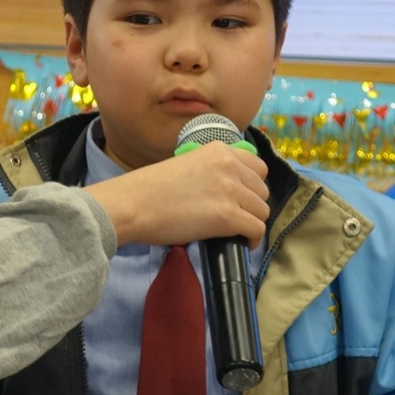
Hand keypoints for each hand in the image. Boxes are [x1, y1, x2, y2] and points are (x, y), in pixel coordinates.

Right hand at [85, 141, 269, 247]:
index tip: (243, 199)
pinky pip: (257, 230)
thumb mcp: (187, 165)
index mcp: (219, 150)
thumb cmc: (149, 189)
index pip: (258, 167)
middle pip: (262, 191)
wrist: (132, 204)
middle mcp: (229, 166)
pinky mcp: (227, 216)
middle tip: (236, 218)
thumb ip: (211, 171)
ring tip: (236, 232)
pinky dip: (252, 240)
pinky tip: (242, 244)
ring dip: (251, 223)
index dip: (253, 186)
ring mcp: (230, 190)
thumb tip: (228, 191)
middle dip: (252, 206)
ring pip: (262, 211)